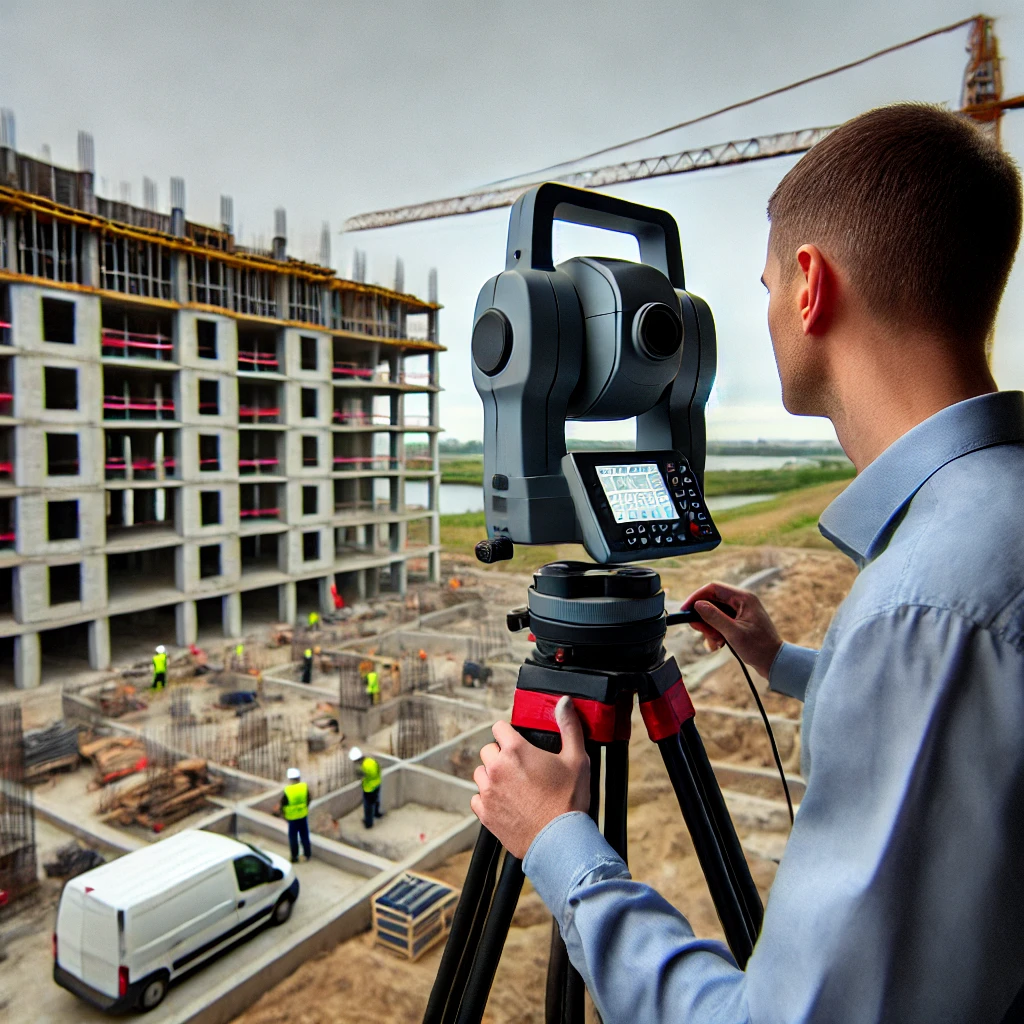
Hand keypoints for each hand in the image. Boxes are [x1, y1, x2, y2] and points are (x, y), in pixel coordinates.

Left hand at [471, 696, 590, 859]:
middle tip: (519, 766)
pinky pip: (476, 799)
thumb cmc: (569, 801)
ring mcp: (488, 792)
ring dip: (492, 775)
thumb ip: (569, 726)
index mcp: (515, 751)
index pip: (498, 727)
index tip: (517, 741)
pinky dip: (487, 799)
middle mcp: (497, 769)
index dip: (508, 732)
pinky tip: (504, 802)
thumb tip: (564, 703)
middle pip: (487, 750)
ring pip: (480, 773)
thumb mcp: (577, 758)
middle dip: (500, 754)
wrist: (560, 841)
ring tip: (512, 784)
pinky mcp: (485, 814)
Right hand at [681, 581, 782, 678]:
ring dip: (709, 627)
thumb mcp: (734, 633)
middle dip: (703, 617)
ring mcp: (740, 611)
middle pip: (712, 601)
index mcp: (744, 598)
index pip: (713, 588)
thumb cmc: (759, 648)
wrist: (774, 662)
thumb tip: (698, 605)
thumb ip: (715, 617)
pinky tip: (718, 644)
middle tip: (699, 631)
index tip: (685, 610)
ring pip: (714, 613)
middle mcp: (742, 602)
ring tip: (714, 642)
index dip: (697, 597)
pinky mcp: (738, 621)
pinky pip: (720, 622)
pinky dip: (715, 632)